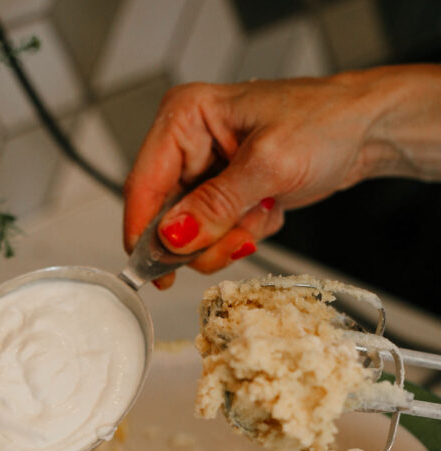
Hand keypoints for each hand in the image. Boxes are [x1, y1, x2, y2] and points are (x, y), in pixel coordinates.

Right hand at [123, 66, 440, 286]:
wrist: (365, 131)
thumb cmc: (325, 123)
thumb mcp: (268, 164)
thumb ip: (216, 205)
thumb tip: (172, 237)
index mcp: (185, 117)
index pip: (144, 185)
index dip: (145, 234)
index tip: (155, 273)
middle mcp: (187, 144)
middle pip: (165, 219)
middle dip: (204, 239)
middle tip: (240, 237)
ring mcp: (205, 172)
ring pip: (191, 235)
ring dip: (229, 237)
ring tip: (264, 211)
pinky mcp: (223, 194)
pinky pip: (215, 235)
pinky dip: (244, 233)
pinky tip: (269, 208)